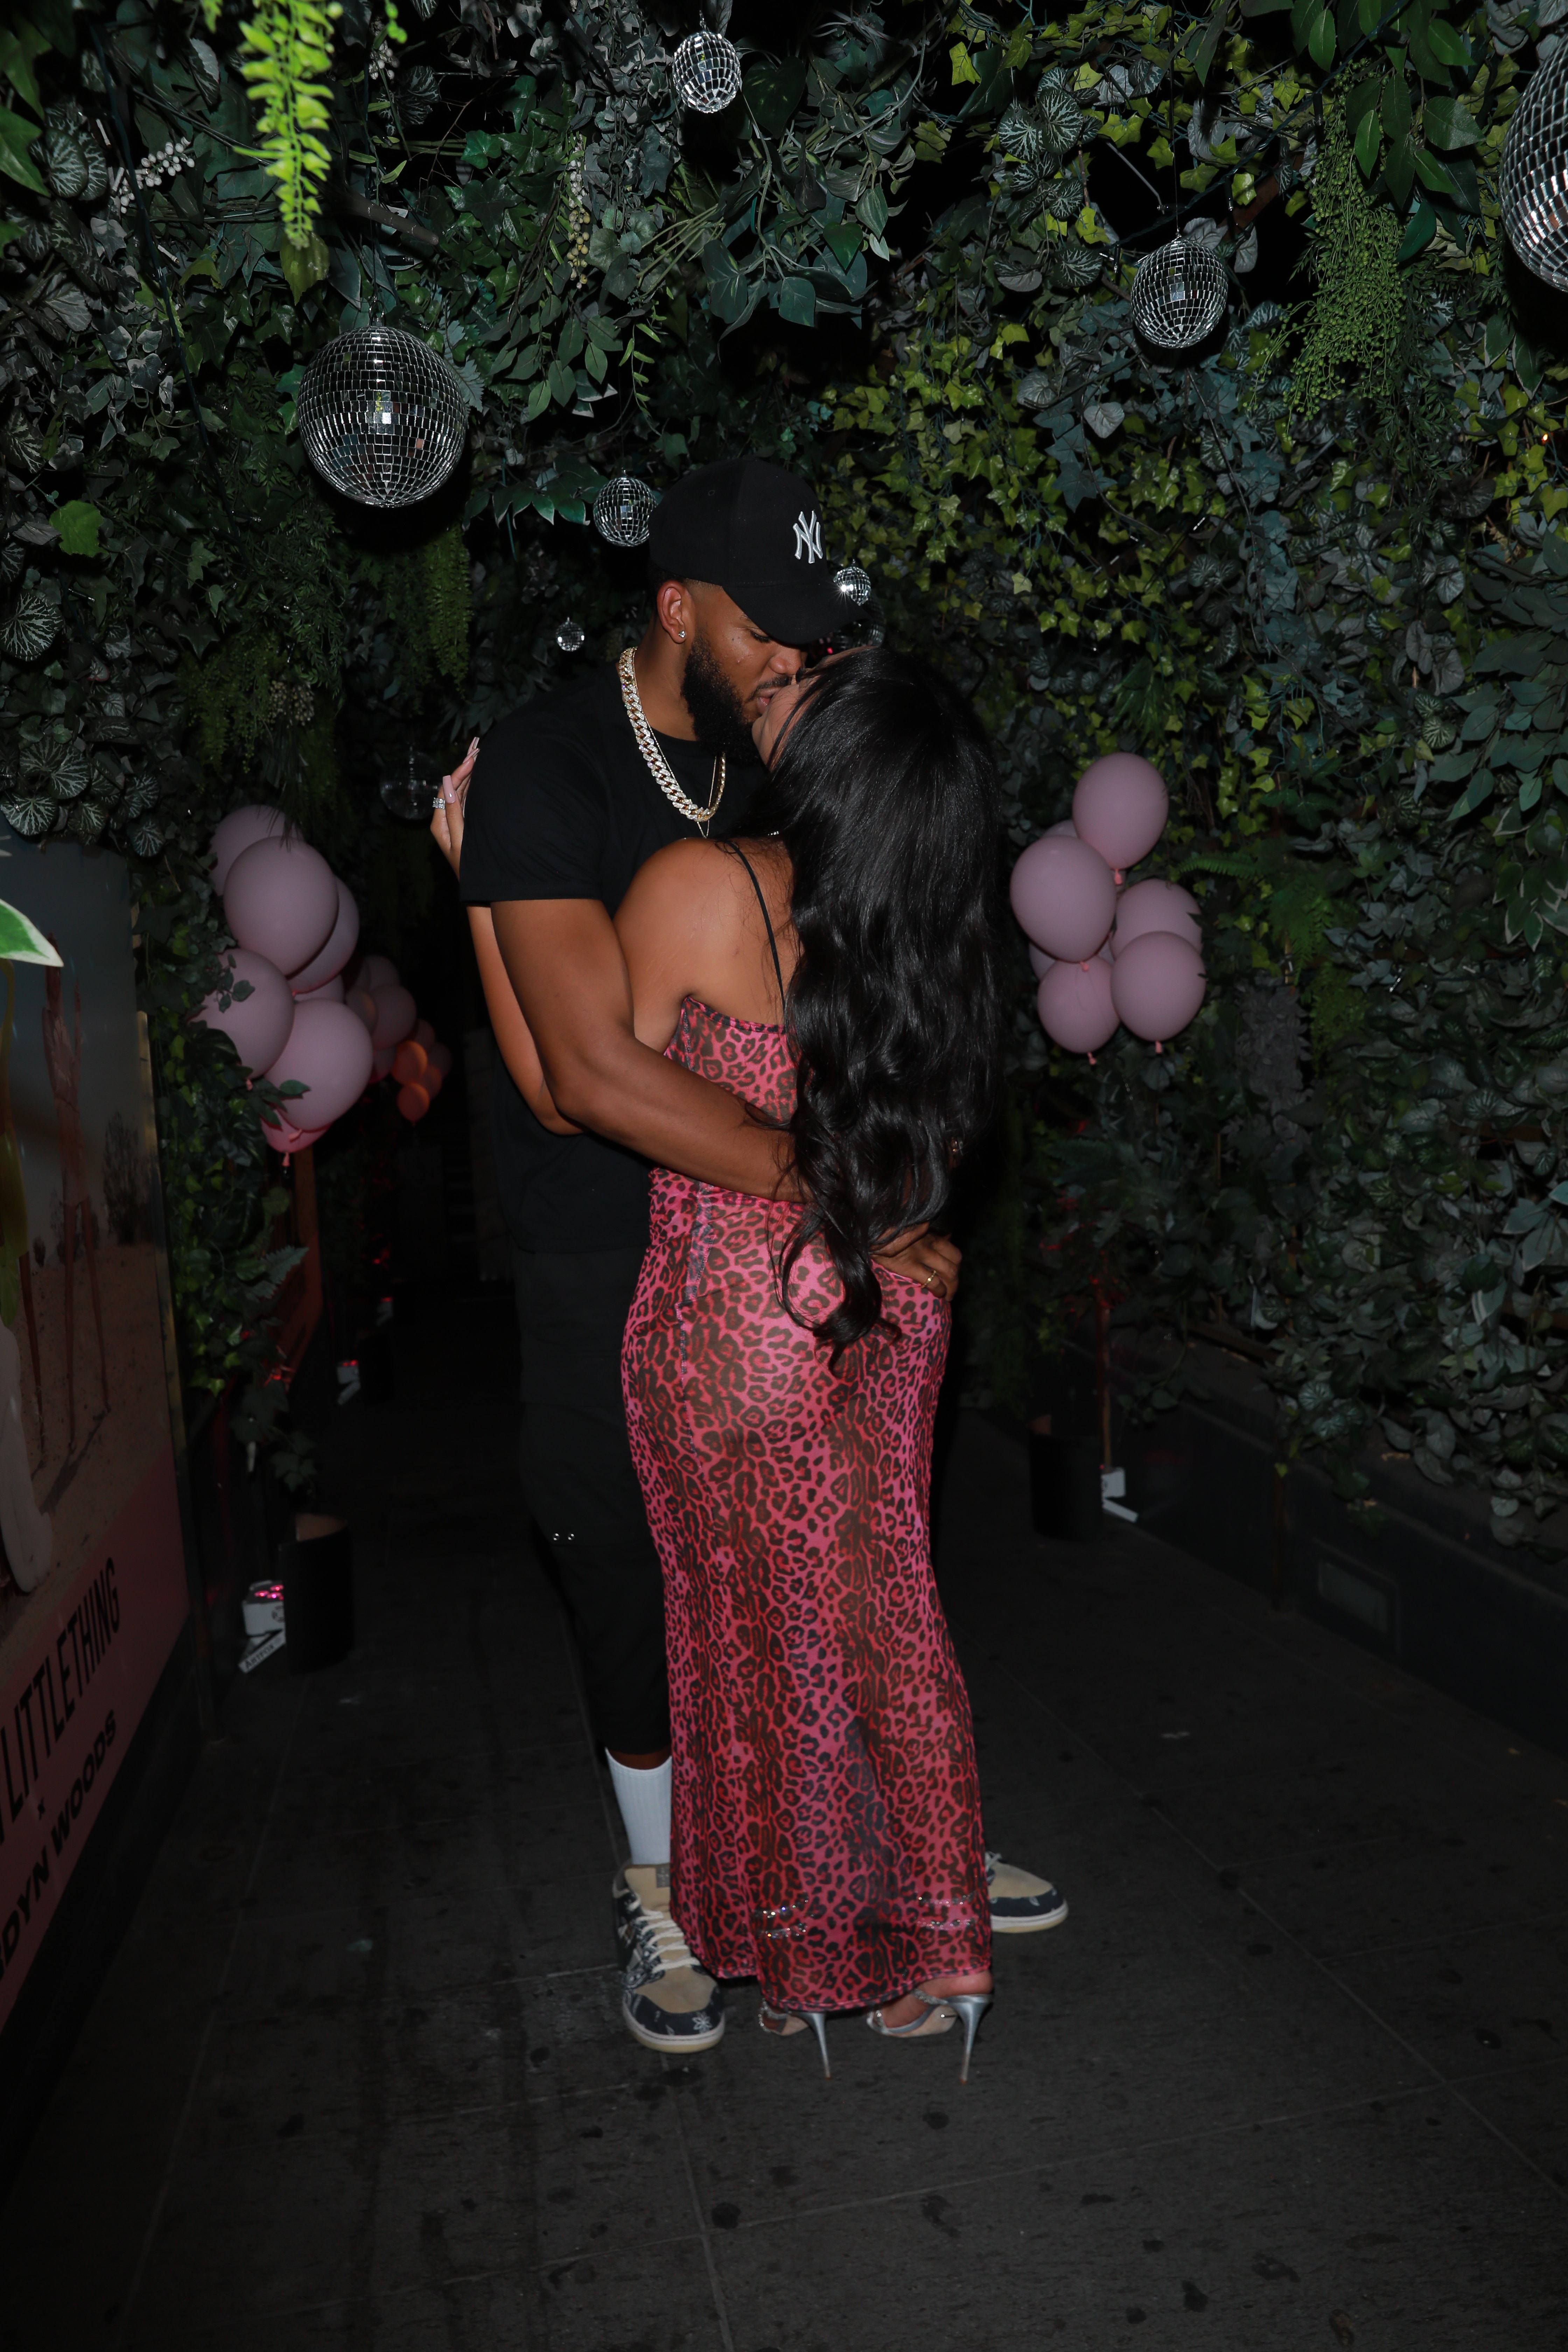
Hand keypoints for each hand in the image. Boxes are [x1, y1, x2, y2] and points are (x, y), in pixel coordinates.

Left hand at [429, 737, 478, 878]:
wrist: (478, 889)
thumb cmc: (468, 868)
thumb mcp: (460, 840)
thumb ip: (453, 812)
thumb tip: (449, 785)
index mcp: (438, 823)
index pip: (446, 789)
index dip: (458, 772)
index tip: (472, 759)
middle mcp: (444, 819)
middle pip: (452, 787)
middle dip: (464, 769)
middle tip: (477, 750)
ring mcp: (454, 821)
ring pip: (460, 792)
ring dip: (469, 775)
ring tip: (478, 757)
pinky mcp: (464, 824)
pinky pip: (466, 801)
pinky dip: (473, 787)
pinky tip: (479, 776)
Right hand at [873, 1224, 960, 1301]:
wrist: (870, 1227)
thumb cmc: (886, 1227)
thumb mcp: (907, 1226)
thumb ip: (921, 1232)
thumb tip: (936, 1238)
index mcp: (928, 1233)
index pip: (951, 1248)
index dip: (955, 1263)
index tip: (951, 1271)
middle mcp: (930, 1242)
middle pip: (955, 1261)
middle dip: (956, 1276)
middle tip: (952, 1287)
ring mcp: (921, 1254)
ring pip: (949, 1272)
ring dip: (952, 1287)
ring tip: (948, 1296)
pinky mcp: (910, 1265)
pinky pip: (932, 1280)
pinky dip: (939, 1289)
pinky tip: (938, 1294)